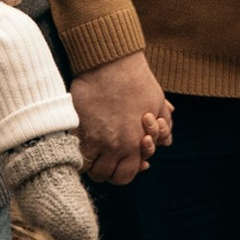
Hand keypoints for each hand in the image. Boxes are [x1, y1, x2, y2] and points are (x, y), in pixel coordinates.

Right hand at [73, 52, 174, 187]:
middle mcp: (114, 146)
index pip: (125, 176)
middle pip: (104, 175)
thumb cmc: (137, 81)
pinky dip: (76, 150)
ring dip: (89, 162)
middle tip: (105, 158)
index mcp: (134, 144)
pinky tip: (80, 141)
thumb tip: (166, 142)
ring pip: (87, 167)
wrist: (111, 63)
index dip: (122, 172)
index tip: (119, 163)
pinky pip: (72, 150)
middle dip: (105, 170)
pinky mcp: (77, 127)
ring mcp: (93, 138)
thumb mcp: (158, 103)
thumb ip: (163, 125)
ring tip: (92, 150)